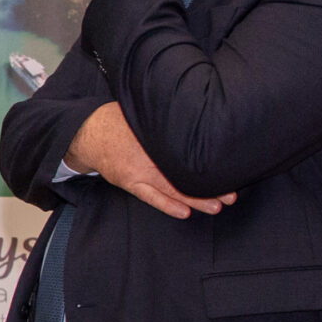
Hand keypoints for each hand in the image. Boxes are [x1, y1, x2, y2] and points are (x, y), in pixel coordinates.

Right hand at [66, 103, 235, 219]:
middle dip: (210, 186)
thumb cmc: (121, 120)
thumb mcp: (147, 113)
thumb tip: (197, 109)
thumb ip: (168, 118)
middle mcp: (151, 156)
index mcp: (158, 138)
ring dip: (195, 200)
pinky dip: (168, 205)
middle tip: (232, 194)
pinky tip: (185, 212)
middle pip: (186, 174)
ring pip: (172, 189)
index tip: (230, 168)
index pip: (189, 152)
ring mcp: (139, 172)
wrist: (89, 133)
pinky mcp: (130, 182)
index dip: (210, 161)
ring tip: (217, 206)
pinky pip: (151, 197)